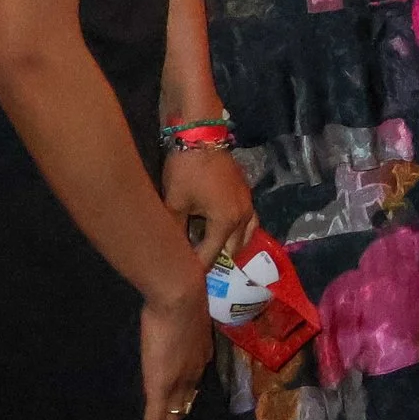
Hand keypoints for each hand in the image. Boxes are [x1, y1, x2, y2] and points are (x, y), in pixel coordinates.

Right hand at [135, 280, 213, 419]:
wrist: (180, 293)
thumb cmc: (182, 287)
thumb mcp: (187, 300)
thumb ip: (186, 304)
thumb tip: (186, 291)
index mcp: (199, 351)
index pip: (192, 379)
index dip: (185, 394)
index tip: (180, 404)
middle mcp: (193, 371)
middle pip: (183, 405)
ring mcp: (178, 382)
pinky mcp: (161, 389)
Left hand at [160, 147, 256, 268]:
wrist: (202, 136)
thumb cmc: (187, 171)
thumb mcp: (174, 204)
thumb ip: (175, 232)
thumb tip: (170, 252)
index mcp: (227, 222)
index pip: (212, 255)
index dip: (197, 270)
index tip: (184, 283)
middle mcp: (243, 216)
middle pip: (233, 249)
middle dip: (217, 261)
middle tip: (197, 270)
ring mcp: (247, 203)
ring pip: (246, 235)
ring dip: (231, 246)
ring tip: (214, 253)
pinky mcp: (245, 193)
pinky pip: (247, 221)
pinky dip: (237, 231)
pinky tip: (223, 231)